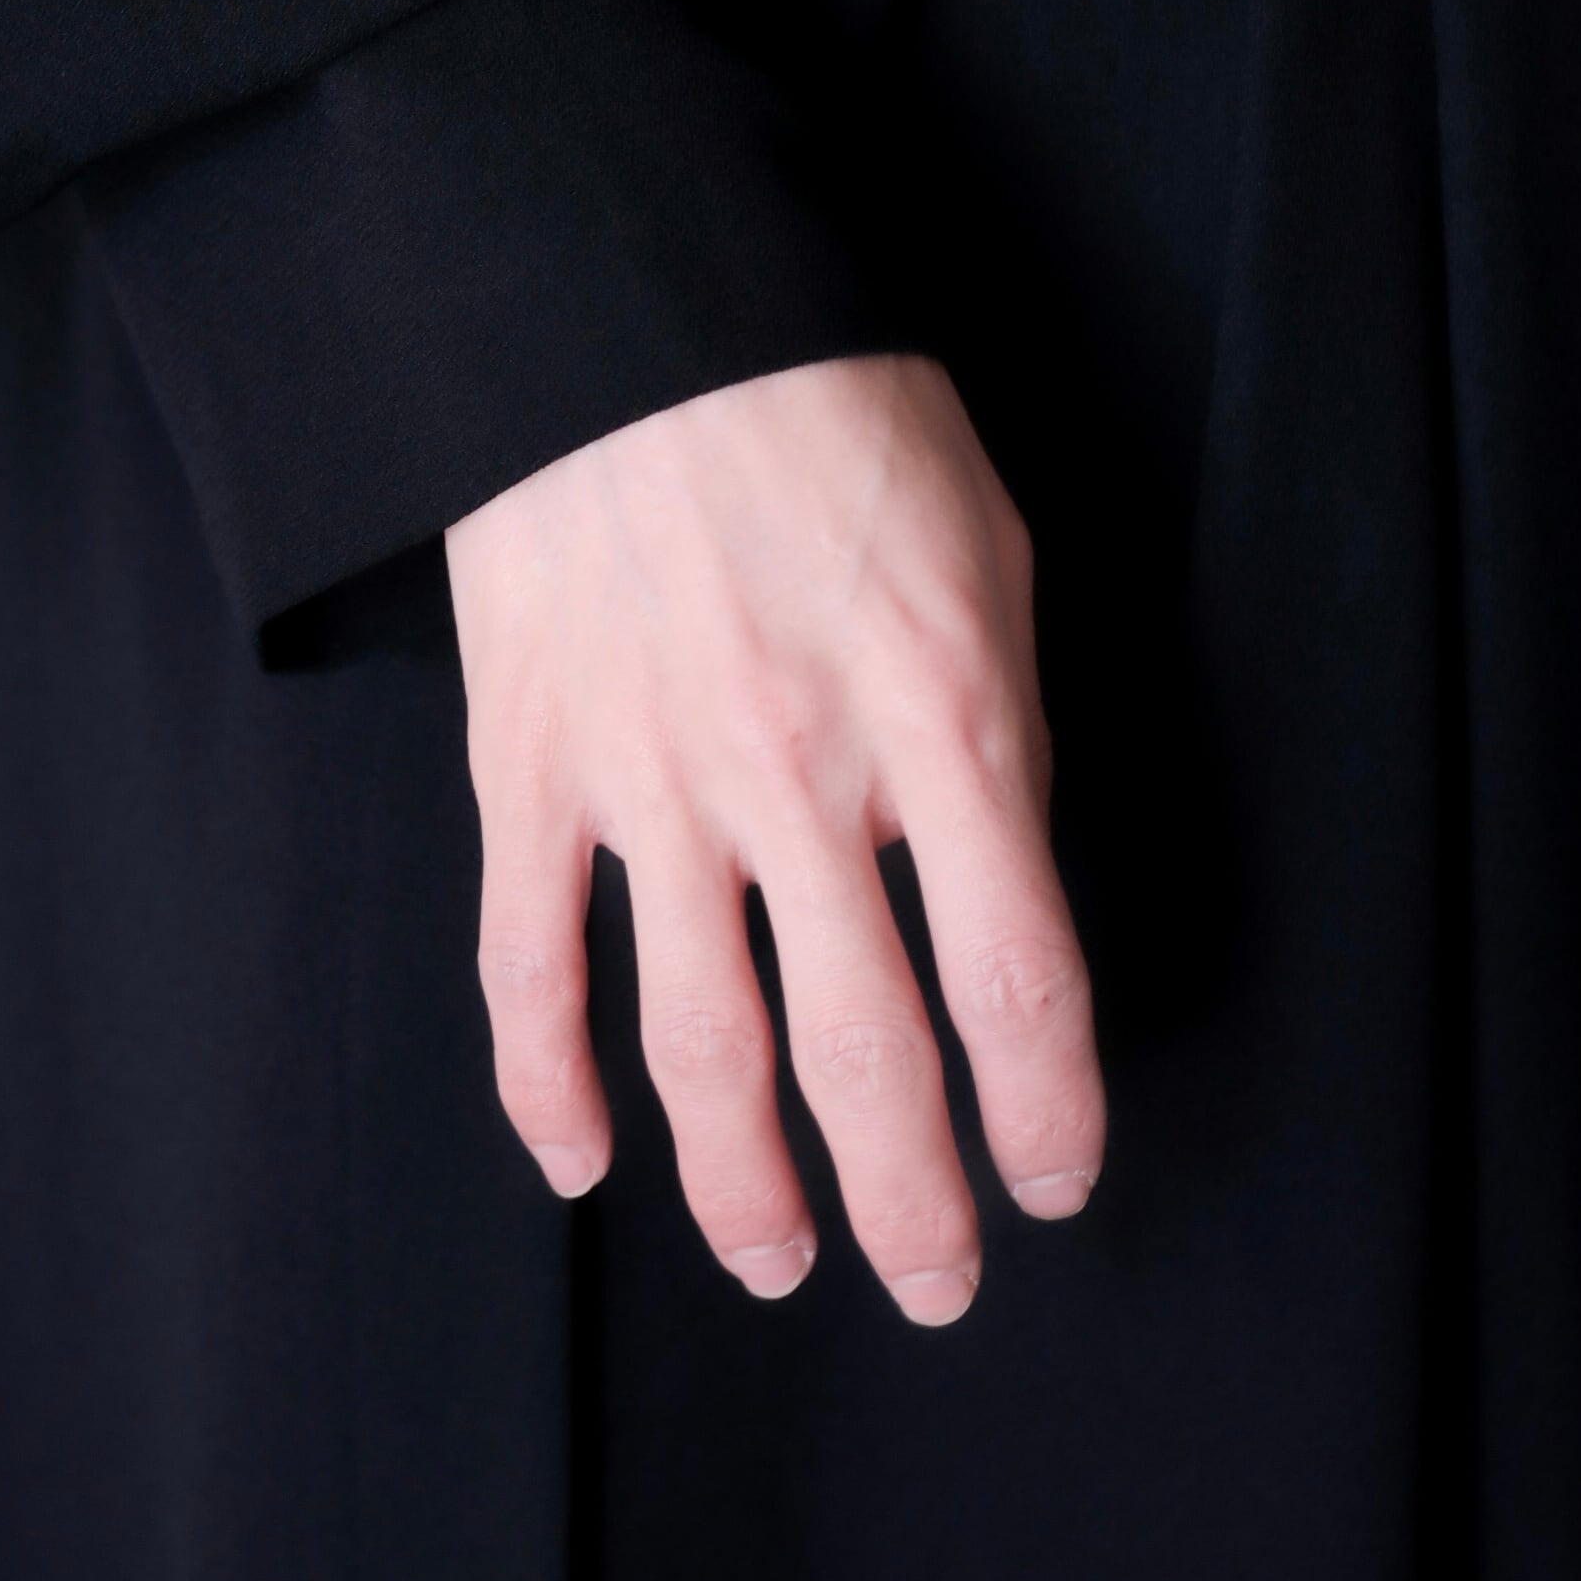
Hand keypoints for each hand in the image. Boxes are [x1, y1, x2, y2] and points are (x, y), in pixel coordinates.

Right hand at [445, 354, 1101, 1317]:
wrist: (621, 300)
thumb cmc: (825, 401)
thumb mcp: (982, 541)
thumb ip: (995, 719)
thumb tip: (993, 866)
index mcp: (942, 713)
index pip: (1018, 978)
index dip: (1047, 1112)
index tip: (1055, 1175)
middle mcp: (801, 774)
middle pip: (866, 1049)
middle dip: (913, 1199)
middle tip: (939, 1281)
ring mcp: (650, 778)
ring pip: (699, 1044)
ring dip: (744, 1189)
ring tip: (781, 1263)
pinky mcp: (531, 761)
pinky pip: (526, 963)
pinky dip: (545, 1085)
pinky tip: (581, 1163)